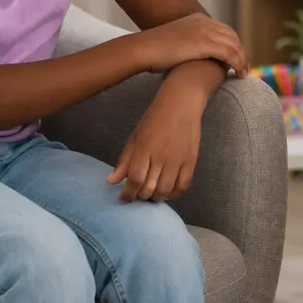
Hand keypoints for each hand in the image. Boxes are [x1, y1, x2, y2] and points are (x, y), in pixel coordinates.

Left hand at [107, 86, 201, 201]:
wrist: (181, 104)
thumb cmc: (154, 119)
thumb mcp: (135, 137)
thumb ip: (124, 160)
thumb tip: (111, 181)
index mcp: (144, 149)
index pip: (135, 179)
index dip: (128, 193)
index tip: (124, 198)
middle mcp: (161, 157)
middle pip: (150, 188)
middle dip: (141, 196)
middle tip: (138, 194)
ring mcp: (177, 160)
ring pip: (166, 190)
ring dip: (157, 197)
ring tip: (152, 194)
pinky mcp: (191, 161)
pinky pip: (183, 186)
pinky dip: (174, 194)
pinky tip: (168, 192)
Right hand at [132, 13, 246, 76]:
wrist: (143, 49)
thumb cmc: (153, 51)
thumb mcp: (174, 41)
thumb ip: (186, 44)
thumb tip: (191, 55)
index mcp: (198, 19)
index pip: (224, 30)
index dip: (232, 44)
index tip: (235, 57)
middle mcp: (205, 22)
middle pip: (232, 36)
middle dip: (240, 51)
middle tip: (244, 67)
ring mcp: (206, 31)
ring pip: (234, 45)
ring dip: (242, 60)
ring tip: (244, 74)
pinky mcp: (206, 44)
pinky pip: (231, 54)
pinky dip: (239, 63)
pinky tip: (239, 74)